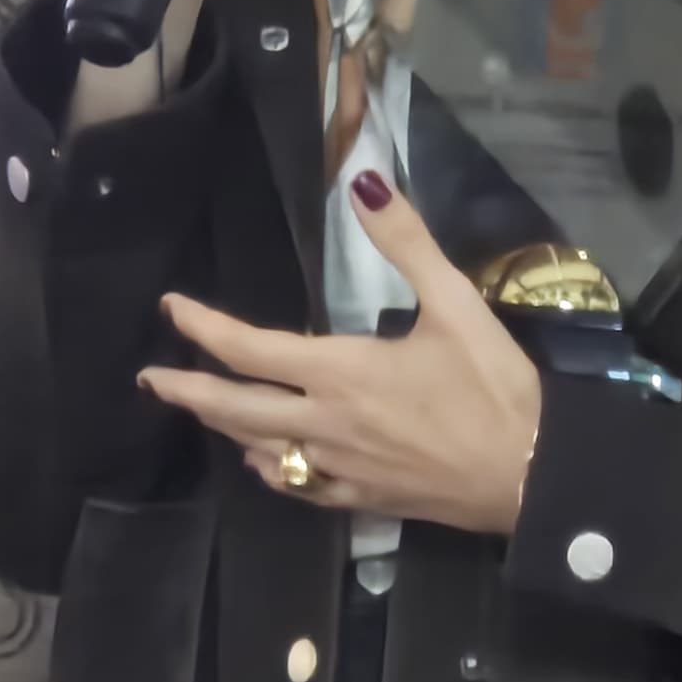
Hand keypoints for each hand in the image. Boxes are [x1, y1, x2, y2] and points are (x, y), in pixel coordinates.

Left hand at [139, 173, 545, 536]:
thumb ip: (406, 242)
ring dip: (221, 427)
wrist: (531, 475)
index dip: (203, 327)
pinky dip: (269, 467)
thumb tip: (364, 182)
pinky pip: (296, 484)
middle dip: (186, 391)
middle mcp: (324, 423)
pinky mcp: (360, 499)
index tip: (172, 307)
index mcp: (340, 372)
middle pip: (233, 408)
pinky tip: (263, 460)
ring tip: (199, 409)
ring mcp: (338, 467)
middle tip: (150, 379)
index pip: (249, 349)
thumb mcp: (456, 303)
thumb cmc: (494, 388)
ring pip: (258, 449)